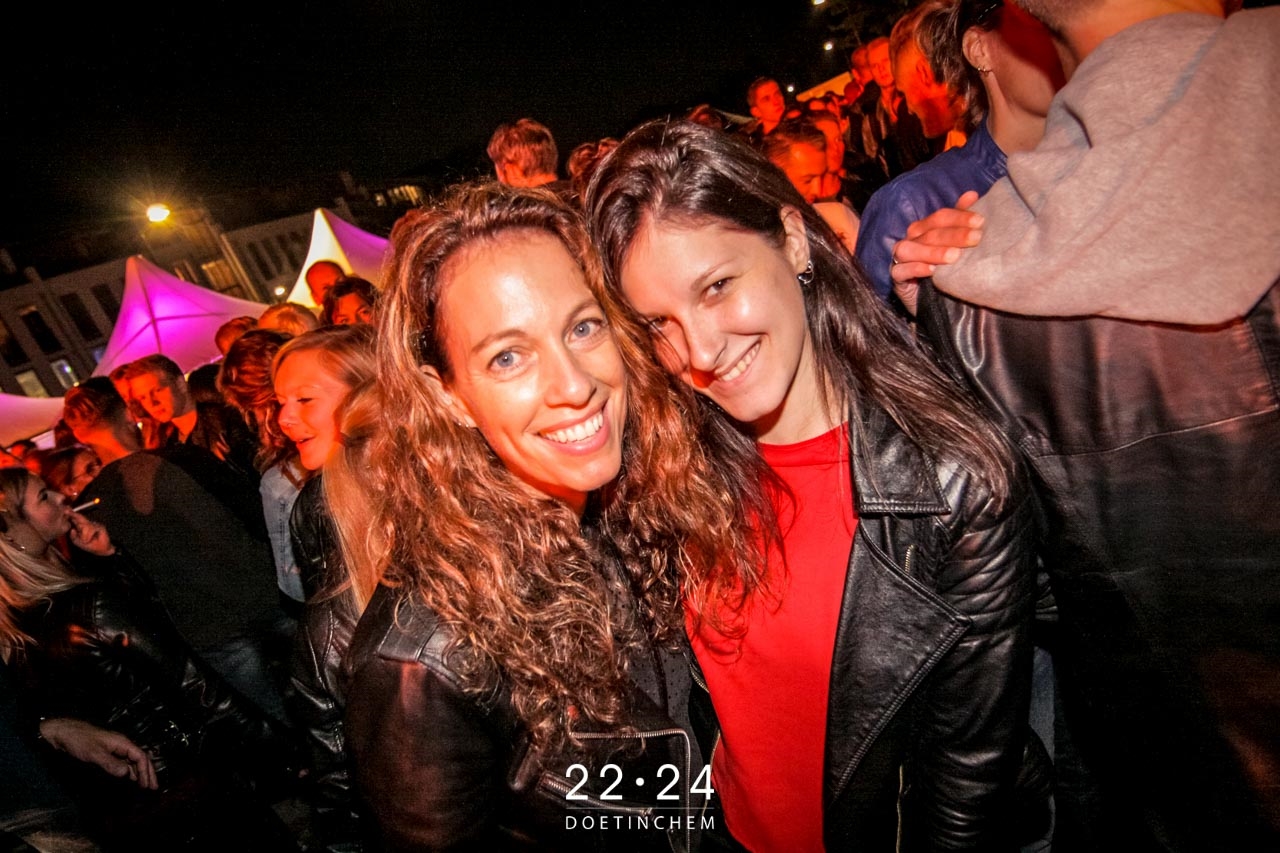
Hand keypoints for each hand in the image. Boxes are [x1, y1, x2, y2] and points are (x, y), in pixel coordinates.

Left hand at [40, 717, 157, 789]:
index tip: (147, 785)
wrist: (63, 734)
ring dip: (139, 773)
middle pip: (140, 758)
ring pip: (132, 761)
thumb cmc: (79, 740)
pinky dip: (129, 771)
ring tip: (144, 785)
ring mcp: (114, 750)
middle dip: (148, 772)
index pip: (140, 756)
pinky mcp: (106, 754)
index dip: (146, 771)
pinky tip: (130, 778)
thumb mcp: (95, 753)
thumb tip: (126, 774)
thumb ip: (111, 764)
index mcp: (122, 743)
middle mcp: (121, 745)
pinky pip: (123, 763)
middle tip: (153, 787)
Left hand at [67, 512, 114, 555]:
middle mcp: (87, 524)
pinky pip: (91, 529)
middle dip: (74, 515)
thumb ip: (73, 537)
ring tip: (86, 541)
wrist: (101, 549)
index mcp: (80, 527)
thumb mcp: (78, 542)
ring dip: (84, 535)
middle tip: (66, 511)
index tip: (66, 511)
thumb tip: (72, 530)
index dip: (71, 515)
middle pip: (80, 518)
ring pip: (85, 526)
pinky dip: (89, 535)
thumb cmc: (89, 545)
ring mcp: (94, 524)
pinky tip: (91, 539)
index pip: (75, 519)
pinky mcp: (100, 526)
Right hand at [890, 191, 984, 315]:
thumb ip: (961, 221)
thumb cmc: (948, 270)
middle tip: (976, 239)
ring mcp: (900, 259)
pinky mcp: (896, 279)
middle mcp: (911, 240)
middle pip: (928, 233)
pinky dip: (915, 269)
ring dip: (932, 251)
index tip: (981, 222)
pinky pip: (900, 271)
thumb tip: (972, 194)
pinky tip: (932, 271)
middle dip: (953, 235)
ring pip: (909, 249)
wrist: (938, 304)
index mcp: (925, 229)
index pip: (940, 217)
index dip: (959, 217)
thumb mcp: (957, 245)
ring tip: (954, 257)